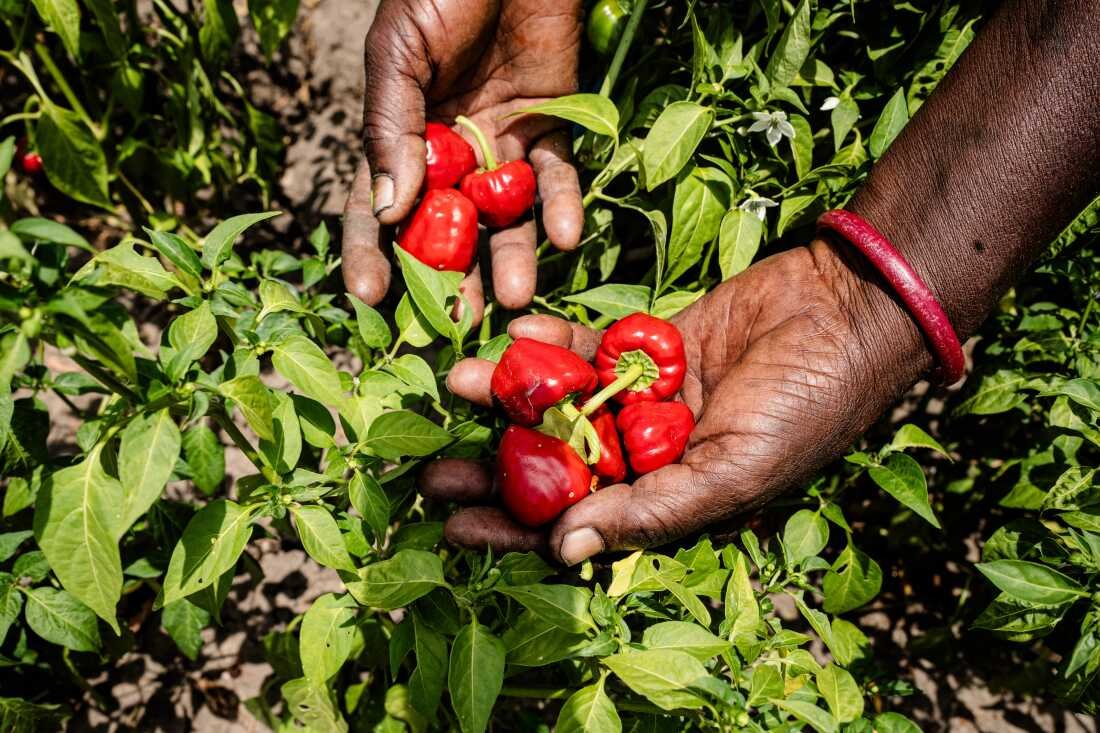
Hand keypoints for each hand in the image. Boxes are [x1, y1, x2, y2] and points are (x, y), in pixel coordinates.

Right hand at [342, 0, 585, 323]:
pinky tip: (565, 240)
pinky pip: (557, 179)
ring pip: (505, 217)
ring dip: (511, 259)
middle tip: (456, 323)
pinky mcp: (551, 130)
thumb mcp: (399, 54)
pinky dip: (562, 208)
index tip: (371, 300)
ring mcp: (501, 146)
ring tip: (514, 298)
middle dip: (451, 279)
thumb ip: (391, 129)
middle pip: (447, 230)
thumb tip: (385, 211)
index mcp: (399, 136)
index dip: (372, 254)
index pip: (377, 208)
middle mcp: (449, 152)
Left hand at [421, 240, 932, 564]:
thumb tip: (566, 551)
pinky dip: (553, 342)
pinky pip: (588, 349)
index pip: (578, 527)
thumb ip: (653, 511)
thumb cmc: (806, 408)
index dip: (515, 533)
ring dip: (510, 397)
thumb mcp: (733, 472)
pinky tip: (516, 333)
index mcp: (669, 501)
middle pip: (554, 470)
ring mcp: (645, 399)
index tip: (453, 531)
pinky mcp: (646, 345)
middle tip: (432, 472)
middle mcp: (650, 455)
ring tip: (457, 383)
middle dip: (494, 471)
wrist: (845, 311)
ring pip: (561, 405)